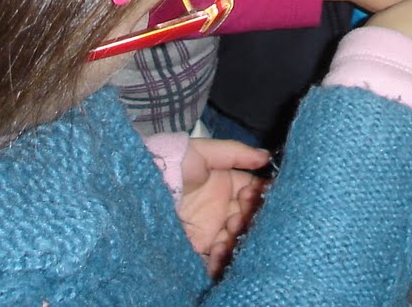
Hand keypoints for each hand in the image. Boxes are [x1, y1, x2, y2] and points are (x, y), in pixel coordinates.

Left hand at [176, 138, 270, 274]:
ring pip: (236, 239)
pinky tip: (220, 246)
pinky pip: (217, 260)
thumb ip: (237, 153)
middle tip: (241, 212)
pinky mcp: (197, 250)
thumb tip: (267, 156)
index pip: (251, 192)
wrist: (144, 187)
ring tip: (231, 227)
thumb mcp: (205, 152)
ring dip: (239, 235)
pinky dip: (223, 257)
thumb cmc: (174, 164)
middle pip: (247, 217)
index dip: (258, 193)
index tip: (259, 193)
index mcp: (224, 185)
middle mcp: (220, 210)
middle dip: (250, 216)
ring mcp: (209, 231)